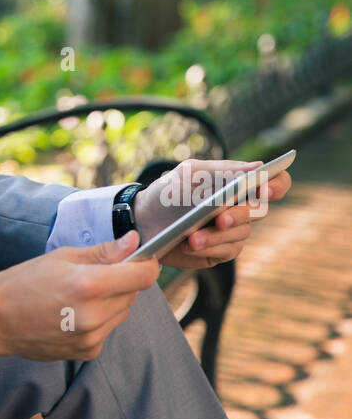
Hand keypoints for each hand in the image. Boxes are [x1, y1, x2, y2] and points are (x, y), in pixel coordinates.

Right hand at [0, 233, 159, 363]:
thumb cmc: (24, 281)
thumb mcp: (64, 257)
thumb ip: (104, 252)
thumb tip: (134, 242)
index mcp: (89, 285)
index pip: (142, 276)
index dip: (146, 264)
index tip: (140, 258)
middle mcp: (95, 316)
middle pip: (134, 294)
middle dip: (123, 280)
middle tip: (95, 273)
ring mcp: (92, 338)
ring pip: (122, 312)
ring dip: (112, 301)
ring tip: (80, 295)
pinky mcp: (88, 352)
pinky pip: (108, 329)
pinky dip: (99, 319)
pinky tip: (73, 313)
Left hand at [132, 158, 291, 269]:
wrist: (142, 222)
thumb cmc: (167, 193)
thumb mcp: (189, 176)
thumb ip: (222, 172)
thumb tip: (257, 167)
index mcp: (236, 182)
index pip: (273, 182)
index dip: (277, 184)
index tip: (265, 190)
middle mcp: (240, 206)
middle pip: (260, 210)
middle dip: (239, 214)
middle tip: (219, 219)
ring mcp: (232, 230)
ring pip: (242, 234)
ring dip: (216, 235)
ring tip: (191, 237)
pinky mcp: (221, 250)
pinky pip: (228, 251)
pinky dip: (210, 247)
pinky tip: (191, 244)